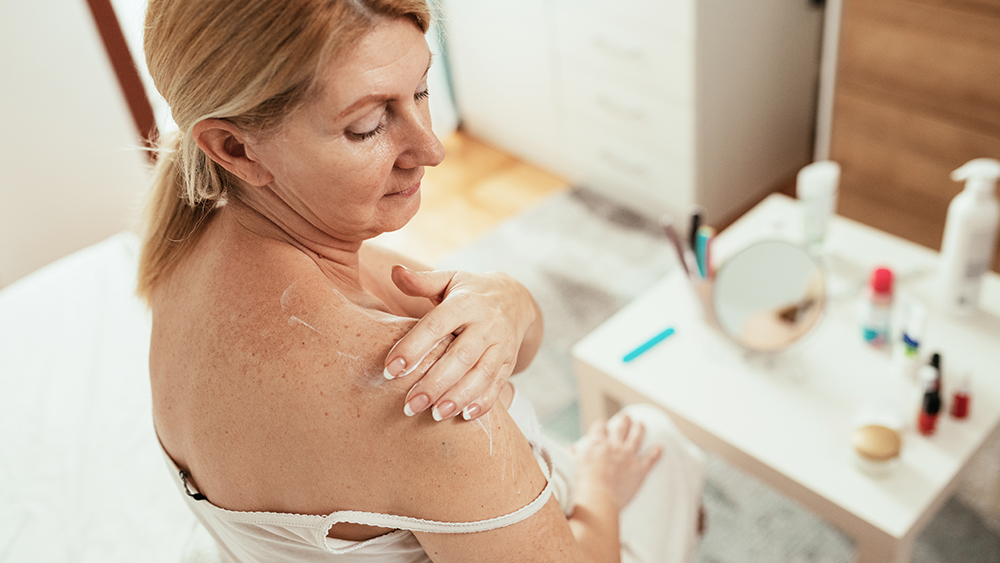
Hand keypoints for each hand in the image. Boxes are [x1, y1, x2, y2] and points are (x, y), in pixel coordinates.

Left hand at [383, 265, 541, 420]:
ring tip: (435, 415)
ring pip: (482, 374)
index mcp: (466, 302)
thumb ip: (421, 282)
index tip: (389, 371)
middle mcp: (486, 323)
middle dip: (435, 383)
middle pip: (461, 356)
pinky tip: (464, 417)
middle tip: (408, 405)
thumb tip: (394, 272)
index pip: (436, 326)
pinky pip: (498, 384)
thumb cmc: (469, 292)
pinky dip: (484, 402)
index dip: (412, 348)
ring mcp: (501, 344)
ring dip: (458, 397)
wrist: (516, 299)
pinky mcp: (510, 361)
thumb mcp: (448, 280)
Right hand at [572, 415, 662, 510]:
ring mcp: (628, 456)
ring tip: (641, 423)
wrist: (598, 498)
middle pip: (620, 428)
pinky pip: (650, 459)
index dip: (601, 425)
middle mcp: (614, 446)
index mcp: (596, 444)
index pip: (599, 427)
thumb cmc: (582, 484)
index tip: (602, 424)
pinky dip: (656, 453)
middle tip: (627, 416)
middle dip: (624, 421)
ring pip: (636, 438)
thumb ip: (573, 455)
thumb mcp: (573, 465)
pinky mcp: (639, 469)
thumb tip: (570, 448)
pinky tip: (660, 448)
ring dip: (639, 429)